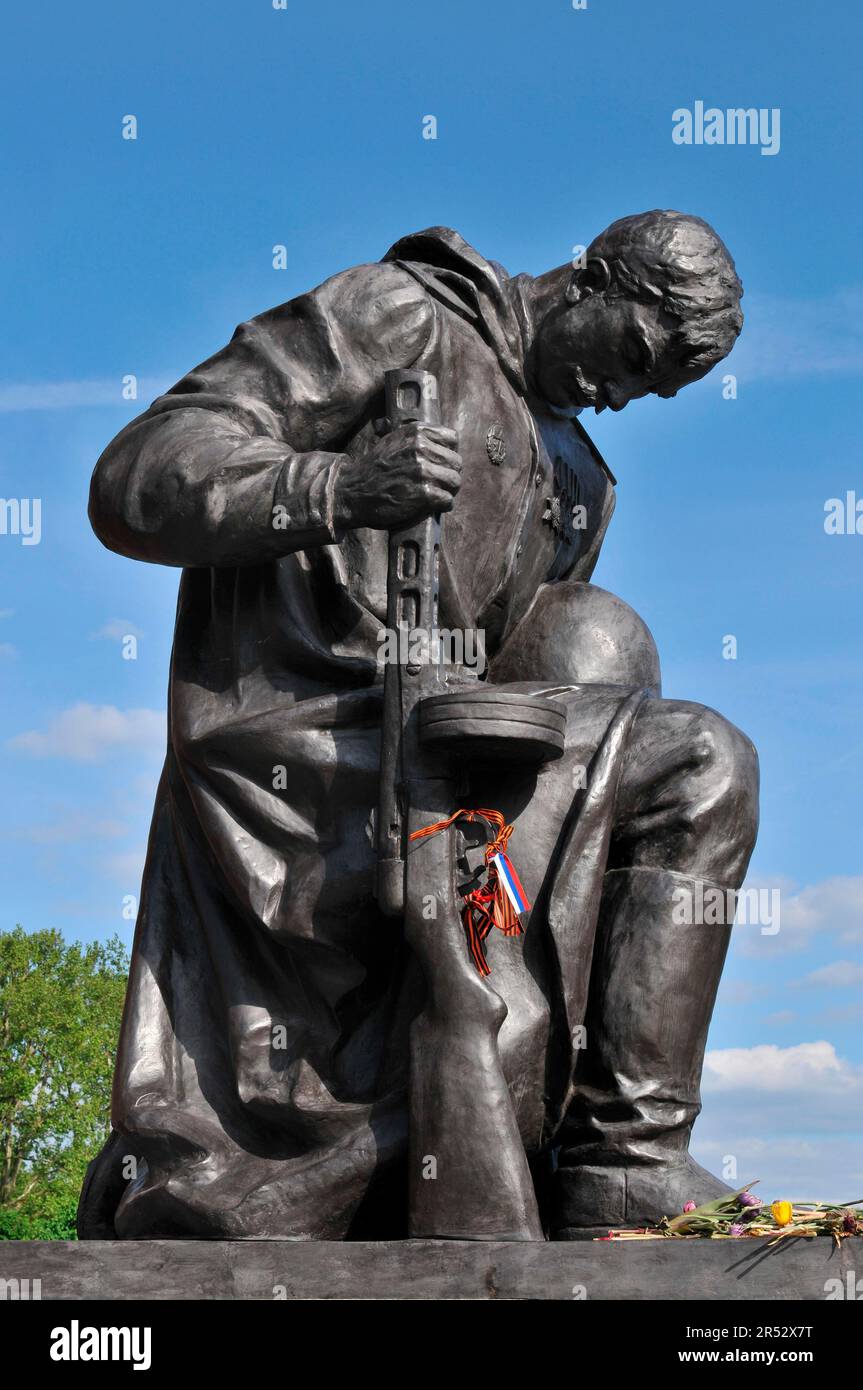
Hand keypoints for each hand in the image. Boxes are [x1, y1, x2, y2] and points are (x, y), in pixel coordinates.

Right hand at [333, 423, 461, 530]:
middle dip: (449, 474)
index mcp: (416, 432)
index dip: (448, 453)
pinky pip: (448, 500)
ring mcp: (423, 471)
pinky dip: (442, 505)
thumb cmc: (374, 469)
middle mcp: (421, 448)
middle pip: (456, 462)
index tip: (439, 463)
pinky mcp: (424, 493)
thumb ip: (416, 440)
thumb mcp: (393, 441)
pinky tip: (432, 506)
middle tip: (437, 484)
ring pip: (455, 481)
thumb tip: (442, 444)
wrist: (353, 491)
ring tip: (436, 495)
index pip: (452, 439)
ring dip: (448, 491)